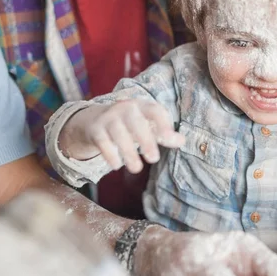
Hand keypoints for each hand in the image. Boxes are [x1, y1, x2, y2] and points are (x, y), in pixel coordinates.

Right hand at [60, 100, 184, 172]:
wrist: (94, 120)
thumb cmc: (129, 125)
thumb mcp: (147, 126)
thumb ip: (164, 135)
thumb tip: (182, 141)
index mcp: (142, 106)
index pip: (155, 110)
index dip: (163, 123)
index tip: (169, 139)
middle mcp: (125, 108)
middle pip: (136, 122)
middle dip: (146, 141)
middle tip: (154, 159)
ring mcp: (109, 117)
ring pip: (118, 133)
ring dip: (128, 152)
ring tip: (136, 169)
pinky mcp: (95, 129)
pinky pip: (103, 141)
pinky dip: (110, 154)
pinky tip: (117, 166)